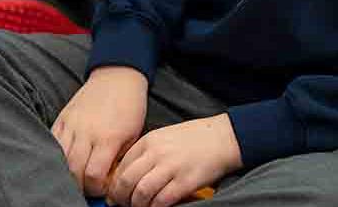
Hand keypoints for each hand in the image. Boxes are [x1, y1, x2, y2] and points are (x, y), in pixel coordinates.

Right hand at [53, 66, 148, 196]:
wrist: (117, 77)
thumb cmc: (130, 108)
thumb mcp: (132, 136)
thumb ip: (118, 160)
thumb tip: (108, 183)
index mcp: (108, 138)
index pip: (93, 175)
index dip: (97, 189)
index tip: (103, 189)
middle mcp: (86, 132)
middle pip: (73, 171)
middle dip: (81, 186)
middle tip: (90, 186)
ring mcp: (71, 124)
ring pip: (60, 159)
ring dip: (68, 173)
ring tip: (79, 175)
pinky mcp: (62, 118)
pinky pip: (52, 143)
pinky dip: (57, 156)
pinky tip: (67, 160)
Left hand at [108, 114, 241, 206]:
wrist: (224, 137)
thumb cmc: (195, 138)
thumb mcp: (164, 137)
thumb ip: (146, 152)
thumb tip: (128, 175)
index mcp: (149, 141)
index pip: (120, 165)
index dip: (114, 184)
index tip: (114, 193)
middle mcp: (157, 153)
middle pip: (126, 180)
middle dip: (120, 197)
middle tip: (121, 204)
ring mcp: (171, 167)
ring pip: (141, 192)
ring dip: (136, 205)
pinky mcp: (185, 181)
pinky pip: (161, 200)